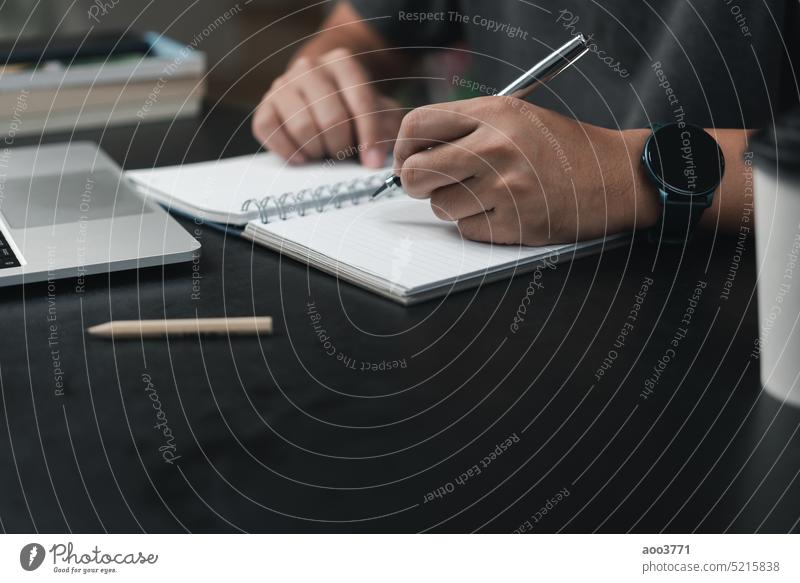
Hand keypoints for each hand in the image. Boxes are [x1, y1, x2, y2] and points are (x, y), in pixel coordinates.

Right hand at [252, 48, 402, 167]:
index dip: (369, 137)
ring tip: (324, 152)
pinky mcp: (264, 105)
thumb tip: (375, 159)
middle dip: (341, 147)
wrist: (320, 95)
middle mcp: (310, 67)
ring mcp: (283, 84)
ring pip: (302, 128)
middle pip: (331, 119)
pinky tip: (303, 156)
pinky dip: (289, 151)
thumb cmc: (353, 109)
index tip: (372, 163)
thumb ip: (386, 128)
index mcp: (343, 62)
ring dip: (317, 151)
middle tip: (344, 155)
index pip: (361, 102)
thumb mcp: (379, 111)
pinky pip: (271, 132)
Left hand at [392, 97, 657, 244]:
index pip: (417, 126)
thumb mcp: (516, 116)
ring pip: (440, 206)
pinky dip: (478, 225)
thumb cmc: (563, 148)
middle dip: (417, 184)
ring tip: (487, 194)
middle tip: (434, 184)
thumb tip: (412, 153)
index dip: (403, 148)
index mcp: (493, 113)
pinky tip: (505, 211)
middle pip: (416, 173)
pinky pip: (466, 229)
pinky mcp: (514, 223)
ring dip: (454, 205)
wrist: (616, 176)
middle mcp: (495, 147)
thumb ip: (466, 126)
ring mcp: (504, 187)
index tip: (408, 160)